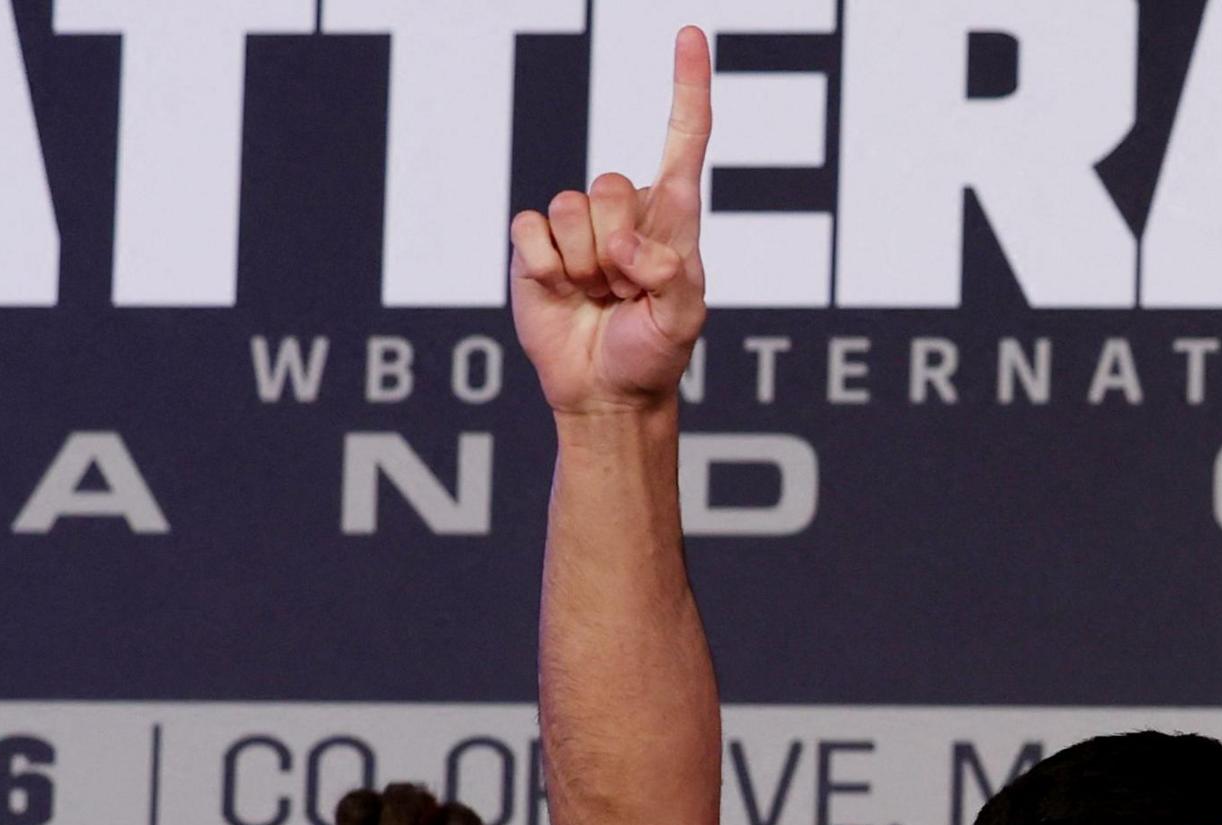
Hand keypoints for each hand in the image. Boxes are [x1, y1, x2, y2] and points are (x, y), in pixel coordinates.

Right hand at [510, 24, 710, 414]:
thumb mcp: (683, 319)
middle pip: (610, 185)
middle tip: (624, 289)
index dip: (687, 86)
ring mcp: (578, 226)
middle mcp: (625, 211)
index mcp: (674, 216)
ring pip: (569, 208)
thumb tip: (629, 245)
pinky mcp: (536, 244)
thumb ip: (671, 276)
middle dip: (616, 245)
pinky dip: (544, 267)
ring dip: (583, 264)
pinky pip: (530, 230)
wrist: (604, 391)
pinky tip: (562, 292)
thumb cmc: (654, 352)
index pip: (684, 139)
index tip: (692, 33)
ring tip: (598, 295)